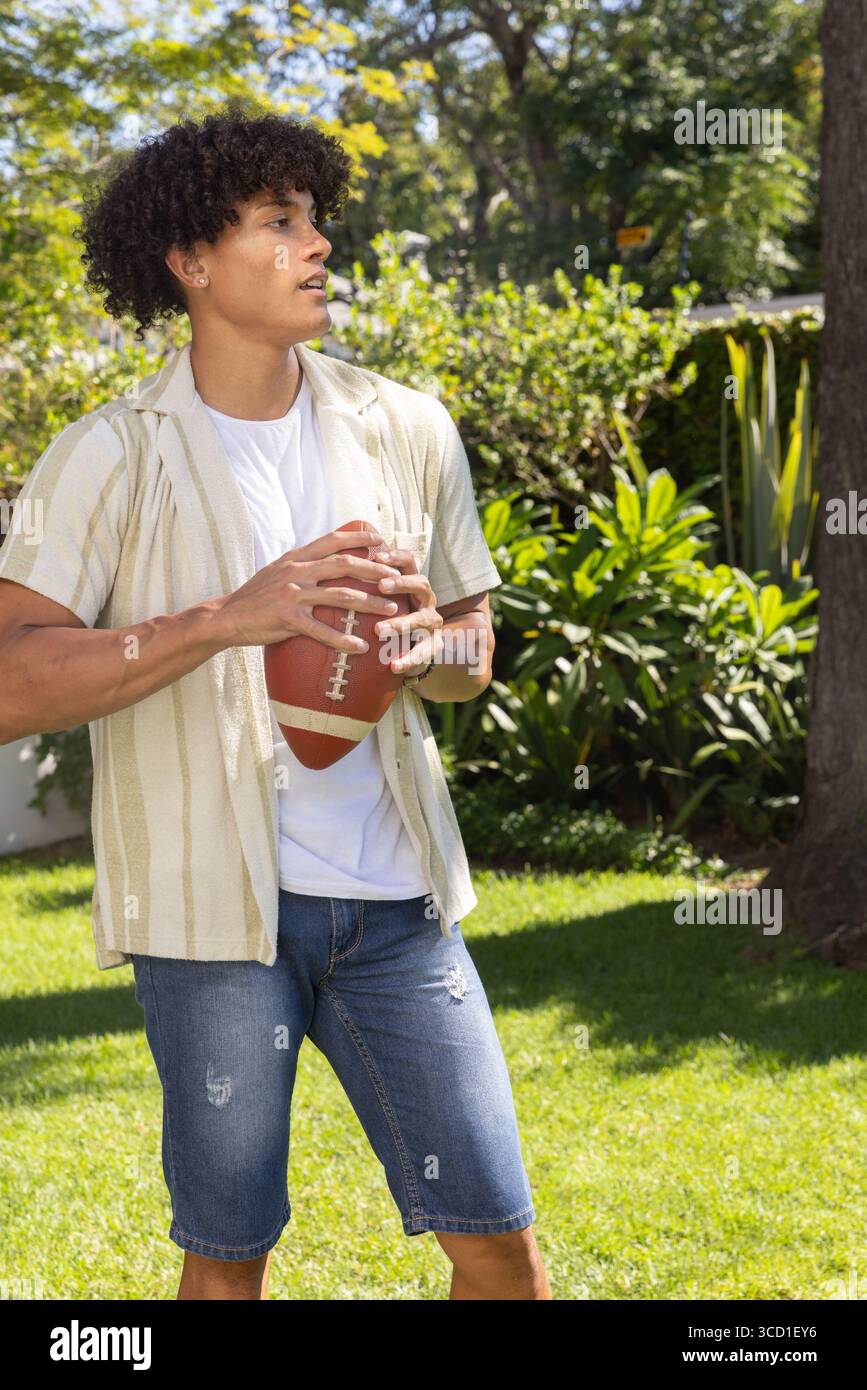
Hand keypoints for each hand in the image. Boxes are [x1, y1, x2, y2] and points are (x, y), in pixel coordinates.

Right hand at [215, 526, 403, 648]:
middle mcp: (296, 572)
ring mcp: (292, 595)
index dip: (358, 538)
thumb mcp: (276, 570)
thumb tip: (325, 559)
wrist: (226, 617)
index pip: (332, 540)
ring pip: (340, 596)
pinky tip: (360, 647)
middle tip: (396, 577)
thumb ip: (301, 564)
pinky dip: (343, 640)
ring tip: (390, 611)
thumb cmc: (254, 597)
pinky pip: (322, 630)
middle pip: (344, 565)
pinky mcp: (288, 619)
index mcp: (295, 558)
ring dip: (369, 604)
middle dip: (374, 570)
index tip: (381, 540)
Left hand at [370, 545, 444, 677]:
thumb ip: (365, 584)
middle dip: (402, 584)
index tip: (377, 556)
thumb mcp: (381, 598)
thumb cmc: (390, 615)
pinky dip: (409, 658)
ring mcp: (433, 621)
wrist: (414, 646)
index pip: (409, 562)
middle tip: (381, 587)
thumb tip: (331, 567)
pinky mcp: (435, 644)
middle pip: (422, 584)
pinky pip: (425, 651)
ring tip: (379, 630)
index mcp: (413, 583)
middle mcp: (426, 599)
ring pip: (423, 619)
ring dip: (401, 623)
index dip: (396, 557)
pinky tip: (394, 666)